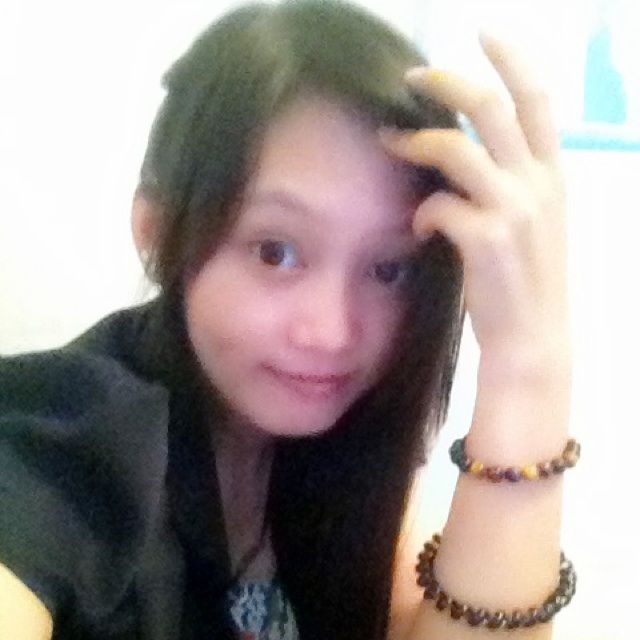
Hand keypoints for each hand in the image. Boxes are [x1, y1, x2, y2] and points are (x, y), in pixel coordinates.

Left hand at [379, 35, 569, 366]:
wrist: (531, 338)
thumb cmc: (524, 280)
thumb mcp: (533, 221)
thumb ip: (509, 182)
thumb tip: (459, 153)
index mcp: (552, 175)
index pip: (538, 100)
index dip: (511, 59)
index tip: (483, 33)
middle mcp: (538, 183)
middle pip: (489, 108)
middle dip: (447, 83)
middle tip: (411, 77)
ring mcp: (513, 210)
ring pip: (454, 149)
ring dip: (415, 144)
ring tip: (390, 144)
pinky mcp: (485, 239)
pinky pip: (436, 205)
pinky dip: (421, 212)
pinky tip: (421, 229)